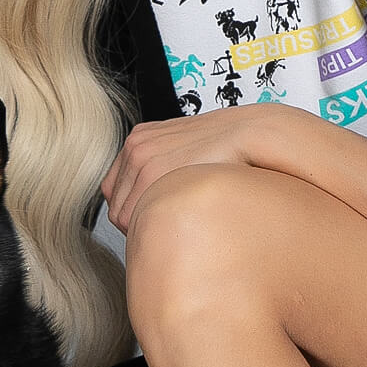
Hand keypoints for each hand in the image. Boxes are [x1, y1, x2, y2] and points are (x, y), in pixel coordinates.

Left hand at [100, 105, 281, 235]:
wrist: (251, 135)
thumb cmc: (229, 153)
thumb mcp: (188, 156)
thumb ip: (166, 174)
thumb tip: (158, 209)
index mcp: (140, 140)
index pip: (115, 191)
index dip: (132, 212)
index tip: (156, 221)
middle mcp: (135, 145)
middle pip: (116, 204)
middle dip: (135, 223)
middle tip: (166, 231)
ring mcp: (140, 156)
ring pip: (122, 214)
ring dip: (143, 227)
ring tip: (173, 230)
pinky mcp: (152, 170)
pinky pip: (132, 215)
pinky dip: (148, 226)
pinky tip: (175, 223)